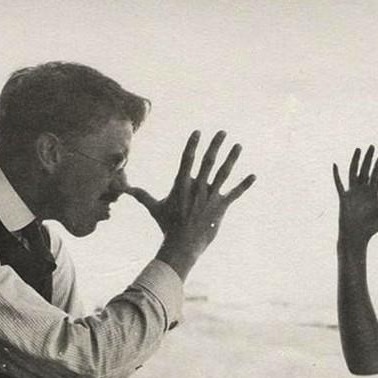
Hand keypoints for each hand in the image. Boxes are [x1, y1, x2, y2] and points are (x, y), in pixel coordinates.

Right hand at [125, 130, 255, 280]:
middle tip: (222, 131)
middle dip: (215, 145)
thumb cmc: (167, 226)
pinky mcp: (220, 208)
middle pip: (208, 161)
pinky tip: (254, 176)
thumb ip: (142, 195)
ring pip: (223, 174)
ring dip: (232, 159)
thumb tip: (124, 189)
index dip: (192, 145)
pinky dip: (244, 185)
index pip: (187, 160)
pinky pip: (234, 194)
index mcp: (181, 185)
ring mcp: (210, 197)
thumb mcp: (154, 208)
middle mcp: (197, 188)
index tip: (198, 132)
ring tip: (238, 146)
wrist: (182, 245)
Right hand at [333, 146, 377, 249]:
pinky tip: (335, 164)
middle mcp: (362, 191)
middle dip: (369, 158)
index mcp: (372, 193)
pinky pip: (339, 184)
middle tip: (372, 146)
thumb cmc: (370, 228)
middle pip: (366, 170)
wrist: (357, 237)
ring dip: (356, 161)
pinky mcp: (343, 198)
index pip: (376, 175)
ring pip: (353, 173)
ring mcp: (352, 193)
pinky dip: (336, 175)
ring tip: (359, 149)